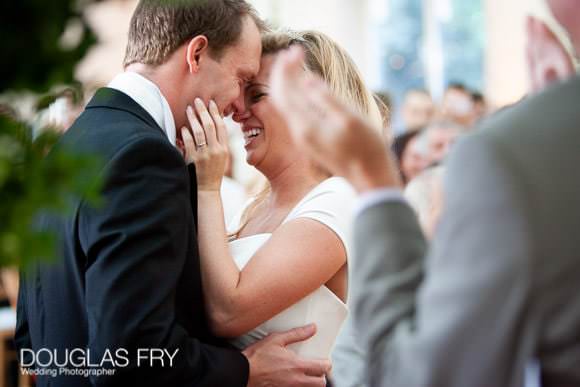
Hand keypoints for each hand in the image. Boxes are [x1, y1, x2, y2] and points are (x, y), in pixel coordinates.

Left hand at [181, 98, 228, 191]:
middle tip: (198, 100)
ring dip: (193, 118)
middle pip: (210, 125)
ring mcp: (205, 155)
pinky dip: (186, 133)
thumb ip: (218, 143)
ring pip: (199, 131)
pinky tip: (183, 127)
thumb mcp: (221, 158)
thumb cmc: (213, 173)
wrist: (207, 191)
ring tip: (189, 109)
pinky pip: (189, 142)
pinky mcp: (194, 160)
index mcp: (224, 149)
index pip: (221, 126)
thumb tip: (210, 125)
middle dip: (203, 111)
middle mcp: (216, 150)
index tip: (211, 103)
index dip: (216, 113)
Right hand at [243, 324, 330, 386]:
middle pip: (321, 384)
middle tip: (316, 369)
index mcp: (297, 366)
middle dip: (321, 377)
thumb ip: (296, 334)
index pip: (323, 368)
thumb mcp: (276, 339)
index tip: (324, 360)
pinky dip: (299, 386)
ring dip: (311, 383)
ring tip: (306, 375)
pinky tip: (294, 380)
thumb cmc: (257, 356)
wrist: (242, 373)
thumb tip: (313, 328)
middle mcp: (296, 380)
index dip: (327, 363)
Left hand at [269, 46, 401, 192]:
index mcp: (306, 125)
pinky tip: (304, 87)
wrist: (369, 178)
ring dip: (287, 82)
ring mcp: (304, 137)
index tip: (296, 49)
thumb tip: (306, 79)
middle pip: (280, 96)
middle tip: (292, 51)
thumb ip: (326, 99)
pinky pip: (295, 113)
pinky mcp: (310, 140)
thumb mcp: (350, 119)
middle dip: (283, 72)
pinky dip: (295, 95)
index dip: (286, 67)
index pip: (284, 90)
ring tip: (296, 63)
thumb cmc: (366, 148)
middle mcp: (299, 132)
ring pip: (286, 105)